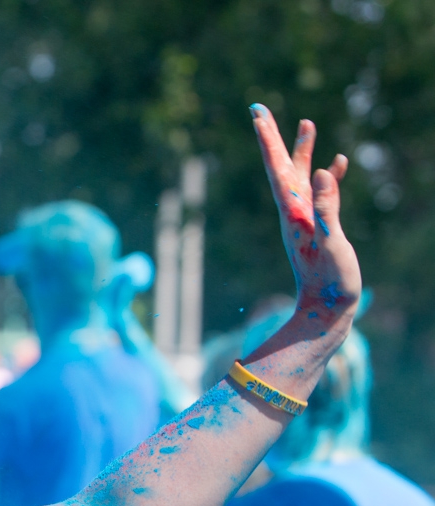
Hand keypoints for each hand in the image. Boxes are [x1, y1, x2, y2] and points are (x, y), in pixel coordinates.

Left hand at [250, 104, 361, 318]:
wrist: (328, 308)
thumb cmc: (330, 279)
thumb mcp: (330, 242)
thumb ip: (327, 209)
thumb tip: (325, 173)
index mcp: (292, 212)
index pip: (276, 168)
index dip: (267, 140)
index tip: (256, 113)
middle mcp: (293, 211)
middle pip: (280, 166)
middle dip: (272, 137)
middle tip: (260, 109)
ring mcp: (306, 217)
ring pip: (301, 175)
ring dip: (301, 150)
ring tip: (305, 122)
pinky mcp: (320, 225)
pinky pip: (322, 192)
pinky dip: (329, 174)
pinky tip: (338, 161)